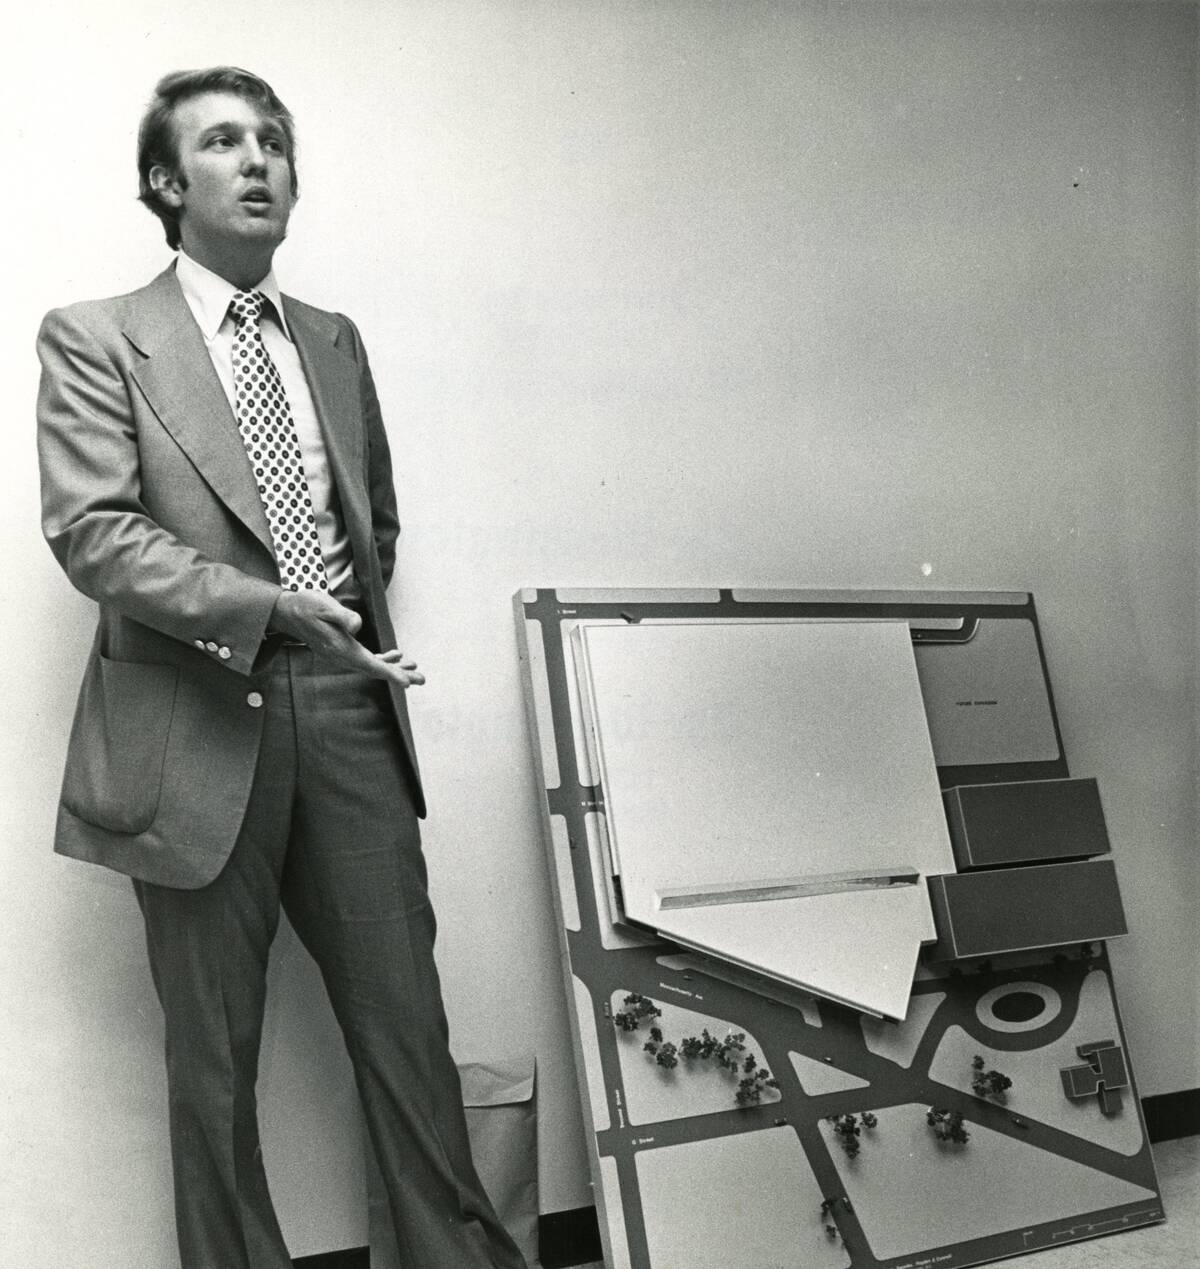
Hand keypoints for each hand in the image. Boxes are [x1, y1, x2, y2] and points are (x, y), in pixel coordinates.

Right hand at [269, 590, 424, 688]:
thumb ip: (342, 616)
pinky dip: (382, 659)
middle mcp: (342, 656)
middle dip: (398, 675)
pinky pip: (366, 659)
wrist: (289, 611)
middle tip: (421, 679)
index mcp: (340, 648)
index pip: (370, 664)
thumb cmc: (307, 606)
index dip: (390, 673)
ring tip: (414, 669)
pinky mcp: (342, 650)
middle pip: (375, 670)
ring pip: (372, 666)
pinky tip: (396, 655)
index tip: (408, 683)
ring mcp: (342, 655)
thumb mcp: (325, 606)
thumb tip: (357, 625)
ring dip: (393, 668)